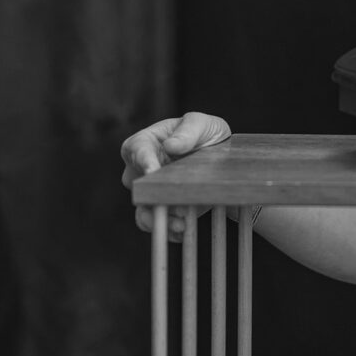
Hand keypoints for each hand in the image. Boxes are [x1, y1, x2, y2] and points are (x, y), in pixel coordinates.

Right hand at [122, 112, 231, 238]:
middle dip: (153, 195)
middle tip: (174, 199)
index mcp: (144, 143)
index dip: (143, 161)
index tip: (152, 172)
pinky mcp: (163, 209)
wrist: (220, 159)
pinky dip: (169, 231)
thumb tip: (169, 146)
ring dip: (160, 219)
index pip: (135, 150)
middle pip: (137, 186)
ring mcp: (151, 192)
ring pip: (143, 211)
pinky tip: (184, 231)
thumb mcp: (202, 124)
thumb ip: (188, 131)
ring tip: (181, 224)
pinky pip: (158, 226)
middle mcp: (141, 170)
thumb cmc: (206, 134)